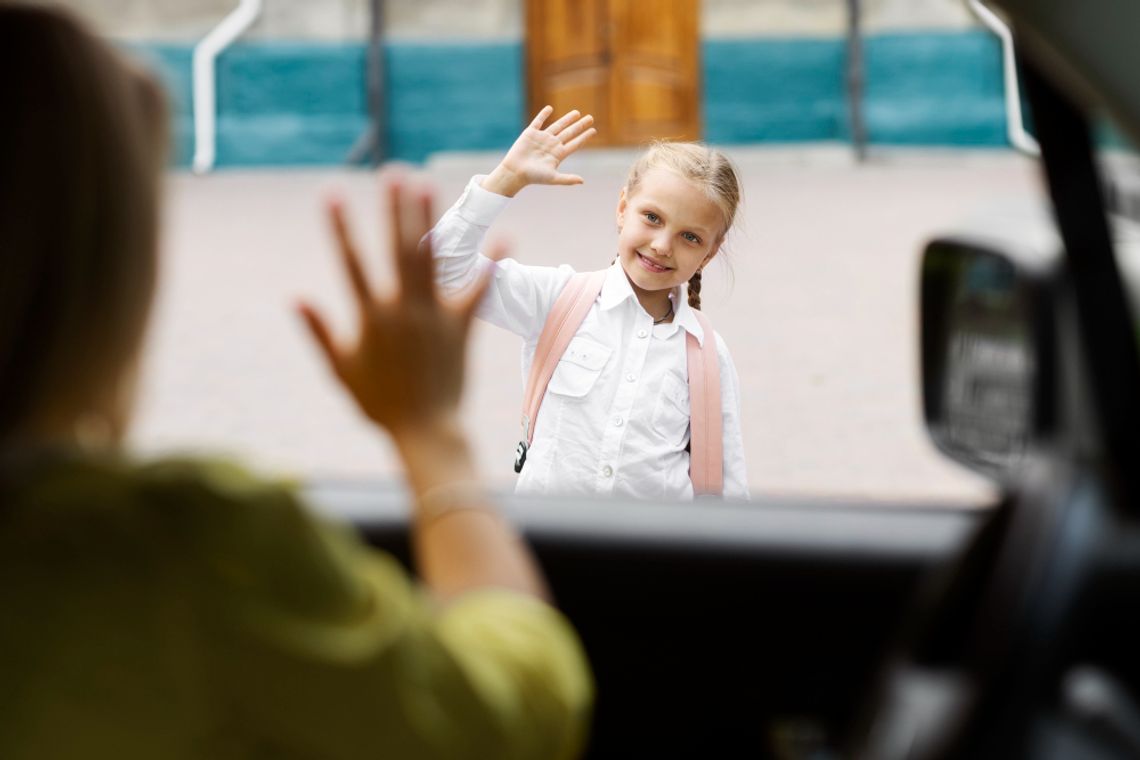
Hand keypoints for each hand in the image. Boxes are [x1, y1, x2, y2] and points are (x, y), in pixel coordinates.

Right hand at [298, 178, 497, 437]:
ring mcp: (434, 316)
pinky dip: (490, 266)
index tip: (333, 194)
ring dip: (430, 222)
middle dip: (395, 210)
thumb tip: (296, 298)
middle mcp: (403, 310)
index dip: (341, 227)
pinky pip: (477, 291)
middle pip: (398, 250)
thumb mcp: (341, 369)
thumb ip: (319, 332)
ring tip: (429, 187)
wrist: (425, 430)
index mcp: (371, 317)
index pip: (351, 263)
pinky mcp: (460, 327)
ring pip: (432, 260)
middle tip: (394, 174)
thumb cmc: (378, 404)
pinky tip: (502, 239)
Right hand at [482, 106, 595, 196]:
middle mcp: (552, 145)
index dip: (584, 137)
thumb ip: (567, 179)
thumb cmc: (533, 177)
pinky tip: (550, 108)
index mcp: (558, 154)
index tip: (594, 131)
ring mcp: (542, 138)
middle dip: (580, 125)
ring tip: (577, 113)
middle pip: (569, 133)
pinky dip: (544, 114)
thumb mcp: (552, 178)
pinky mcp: (530, 133)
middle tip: (590, 118)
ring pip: (557, 125)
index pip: (575, 143)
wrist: (515, 172)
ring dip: (567, 119)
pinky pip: (538, 121)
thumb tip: (582, 181)